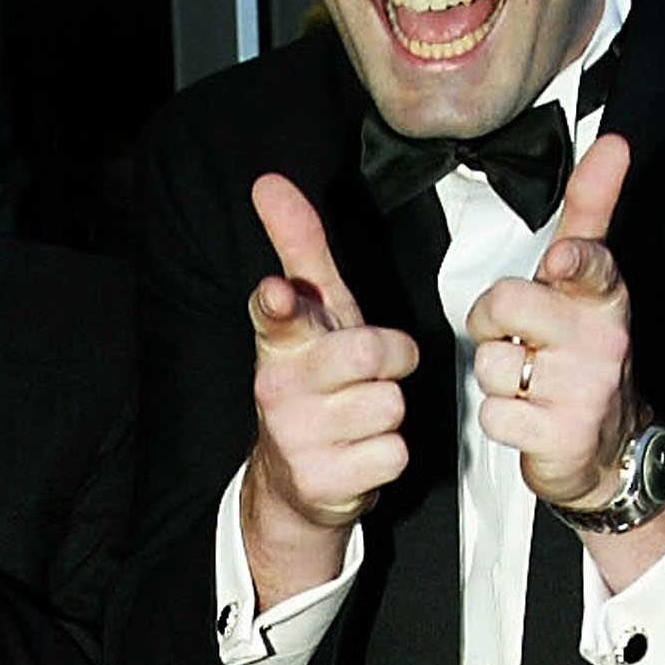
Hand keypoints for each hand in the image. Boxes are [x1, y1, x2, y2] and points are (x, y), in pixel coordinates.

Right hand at [240, 174, 418, 596]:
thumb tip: (269, 182)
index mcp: (278, 342)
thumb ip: (298, 246)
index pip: (274, 315)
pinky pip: (395, 452)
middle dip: (390, 358)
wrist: (298, 477)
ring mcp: (296, 438)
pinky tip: (362, 453)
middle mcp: (278, 387)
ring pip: (390, 403)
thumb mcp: (312, 314)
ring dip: (390, 410)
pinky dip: (390, 454)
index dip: (280, 303)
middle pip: (372, 351)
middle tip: (372, 370)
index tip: (277, 294)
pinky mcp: (324, 482)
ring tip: (362, 416)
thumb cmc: (317, 380)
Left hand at [465, 132, 648, 508]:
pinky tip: (528, 415)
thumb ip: (592, 209)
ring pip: (490, 362)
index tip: (559, 262)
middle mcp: (601, 338)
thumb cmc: (583, 350)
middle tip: (513, 335)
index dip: (570, 261)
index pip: (590, 263)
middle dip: (489, 319)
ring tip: (528, 380)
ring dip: (494, 374)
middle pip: (506, 303)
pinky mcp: (562, 435)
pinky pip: (493, 412)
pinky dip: (499, 416)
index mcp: (604, 294)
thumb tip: (613, 143)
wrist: (609, 442)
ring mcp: (584, 389)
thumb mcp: (590, 279)